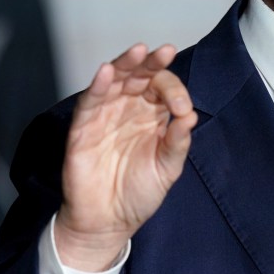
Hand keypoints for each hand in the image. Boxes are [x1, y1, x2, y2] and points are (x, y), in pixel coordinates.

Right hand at [54, 43, 196, 270]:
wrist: (108, 222)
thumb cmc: (138, 193)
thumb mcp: (167, 169)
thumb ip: (177, 143)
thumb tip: (191, 118)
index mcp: (153, 115)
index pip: (164, 89)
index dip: (174, 92)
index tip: (182, 110)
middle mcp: (129, 109)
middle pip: (139, 76)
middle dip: (152, 62)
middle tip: (164, 52)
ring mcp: (105, 115)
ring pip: (114, 80)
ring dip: (125, 64)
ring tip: (138, 51)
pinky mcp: (83, 128)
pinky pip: (89, 101)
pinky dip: (96, 85)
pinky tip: (106, 72)